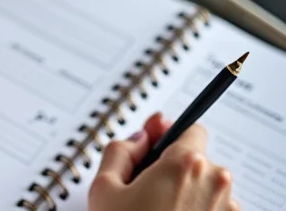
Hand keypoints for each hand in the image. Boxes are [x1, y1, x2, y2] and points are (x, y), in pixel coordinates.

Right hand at [89, 112, 237, 210]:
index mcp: (186, 163)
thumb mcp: (104, 187)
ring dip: (185, 192)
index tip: (153, 142)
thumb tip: (137, 139)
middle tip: (144, 186)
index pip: (190, 127)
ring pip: (205, 187)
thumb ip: (119, 150)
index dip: (167, 133)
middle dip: (173, 167)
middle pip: (196, 158)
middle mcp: (215, 184)